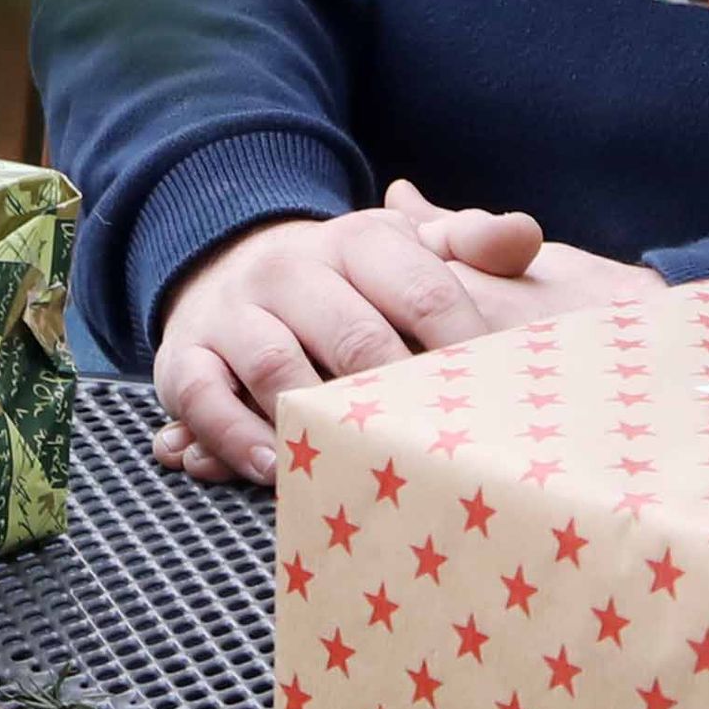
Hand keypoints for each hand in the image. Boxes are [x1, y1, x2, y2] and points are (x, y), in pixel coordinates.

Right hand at [142, 189, 664, 480]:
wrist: (230, 264)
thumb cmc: (344, 279)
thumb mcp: (404, 247)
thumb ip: (469, 242)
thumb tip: (525, 238)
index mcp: (358, 240)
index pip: (423, 289)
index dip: (466, 347)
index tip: (502, 402)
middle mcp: (291, 268)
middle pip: (355, 337)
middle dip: (399, 397)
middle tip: (442, 454)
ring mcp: (234, 313)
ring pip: (275, 367)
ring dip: (316, 421)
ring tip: (359, 468)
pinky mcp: (183, 356)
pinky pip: (203, 397)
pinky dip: (235, 437)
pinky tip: (276, 470)